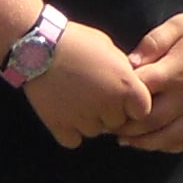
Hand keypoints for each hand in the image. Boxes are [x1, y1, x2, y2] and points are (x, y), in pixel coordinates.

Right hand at [21, 20, 153, 147]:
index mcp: (126, 87)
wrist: (39, 45)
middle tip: (95, 94)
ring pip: (95, 132)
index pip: (142, 111)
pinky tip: (66, 113)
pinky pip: (73, 140)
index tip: (122, 97)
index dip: (133, 105)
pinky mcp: (59, 126)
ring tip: (77, 100)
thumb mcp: (110, 49)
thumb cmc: (78, 41)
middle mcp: (108, 106)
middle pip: (117, 123)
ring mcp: (83, 118)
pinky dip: (71, 131)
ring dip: (90, 121)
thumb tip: (129, 86)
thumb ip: (123, 72)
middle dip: (110, 112)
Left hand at [121, 8, 182, 152]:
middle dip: (128, 126)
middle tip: (109, 126)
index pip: (143, 90)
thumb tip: (130, 63)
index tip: (107, 98)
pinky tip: (153, 143)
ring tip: (125, 140)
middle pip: (153, 119)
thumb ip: (153, 42)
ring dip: (145, 142)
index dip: (123, 97)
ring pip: (170, 136)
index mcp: (177, 71)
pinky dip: (169, 146)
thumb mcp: (177, 25)